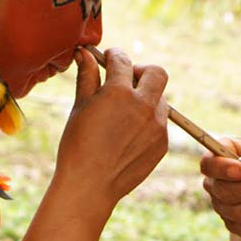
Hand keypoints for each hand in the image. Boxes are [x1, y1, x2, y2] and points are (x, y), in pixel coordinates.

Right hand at [55, 48, 168, 210]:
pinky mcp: (163, 143)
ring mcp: (157, 125)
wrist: (89, 186)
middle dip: (141, 71)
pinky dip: (148, 122)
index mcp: (119, 92)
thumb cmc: (77, 145)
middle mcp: (143, 105)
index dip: (115, 55)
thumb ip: (88, 77)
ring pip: (160, 99)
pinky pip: (160, 123)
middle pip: (156, 73)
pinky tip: (128, 135)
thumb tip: (86, 53)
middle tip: (127, 80)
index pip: (123, 60)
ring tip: (124, 114)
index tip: (111, 58)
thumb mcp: (80, 108)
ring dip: (146, 99)